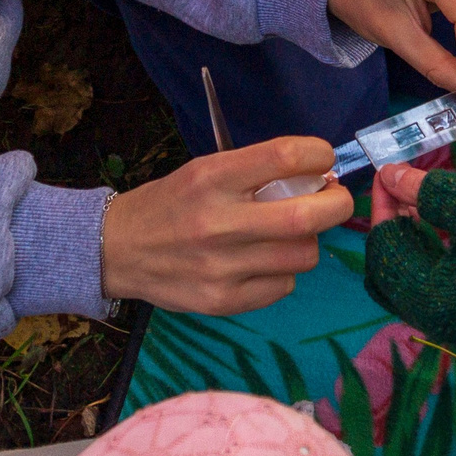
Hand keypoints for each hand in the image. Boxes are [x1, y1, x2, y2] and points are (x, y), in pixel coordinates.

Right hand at [103, 139, 352, 314]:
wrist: (117, 249)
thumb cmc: (171, 203)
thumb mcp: (205, 171)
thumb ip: (256, 172)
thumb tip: (319, 176)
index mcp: (213, 177)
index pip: (285, 156)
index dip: (319, 154)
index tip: (323, 159)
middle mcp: (218, 222)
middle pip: (309, 215)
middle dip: (338, 203)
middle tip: (334, 198)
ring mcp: (222, 267)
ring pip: (304, 255)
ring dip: (307, 241)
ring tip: (287, 235)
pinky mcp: (224, 301)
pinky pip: (284, 286)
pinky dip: (283, 272)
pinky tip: (262, 262)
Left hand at [362, 169, 455, 344]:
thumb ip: (427, 191)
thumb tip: (390, 176)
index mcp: (425, 296)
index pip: (383, 246)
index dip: (383, 203)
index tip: (389, 171)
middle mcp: (429, 316)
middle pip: (387, 267)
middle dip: (390, 225)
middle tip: (398, 191)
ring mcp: (447, 319)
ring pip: (408, 275)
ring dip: (408, 237)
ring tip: (417, 201)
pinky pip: (429, 283)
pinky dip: (427, 252)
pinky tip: (439, 224)